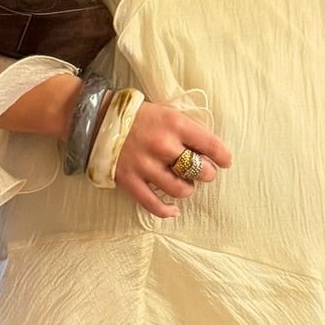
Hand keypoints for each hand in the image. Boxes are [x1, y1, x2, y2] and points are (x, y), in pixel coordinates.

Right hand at [114, 101, 231, 218]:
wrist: (98, 121)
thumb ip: (187, 131)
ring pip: (180, 189)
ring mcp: (145, 165)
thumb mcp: (167, 113)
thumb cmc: (139, 117)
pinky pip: (153, 204)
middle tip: (200, 171)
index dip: (223, 156)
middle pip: (199, 170)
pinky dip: (166, 211)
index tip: (225, 161)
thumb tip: (209, 152)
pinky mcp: (130, 180)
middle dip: (205, 173)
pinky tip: (174, 211)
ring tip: (183, 182)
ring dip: (187, 189)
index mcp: (175, 124)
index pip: (211, 145)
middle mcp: (162, 145)